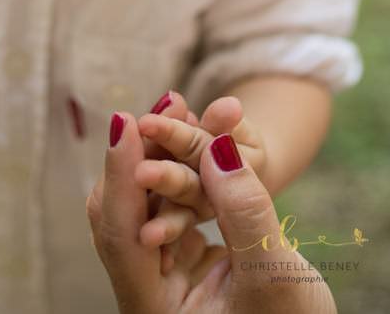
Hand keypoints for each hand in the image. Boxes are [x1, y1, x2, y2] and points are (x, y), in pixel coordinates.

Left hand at [86, 115, 335, 313]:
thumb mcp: (276, 276)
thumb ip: (245, 215)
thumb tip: (218, 150)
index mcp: (152, 308)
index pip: (122, 234)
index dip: (121, 175)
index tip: (126, 121)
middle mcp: (143, 291)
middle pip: (125, 213)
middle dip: (141, 154)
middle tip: (165, 104)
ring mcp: (156, 274)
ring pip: (144, 204)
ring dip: (159, 155)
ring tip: (178, 107)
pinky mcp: (176, 259)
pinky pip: (165, 205)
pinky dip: (177, 170)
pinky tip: (193, 136)